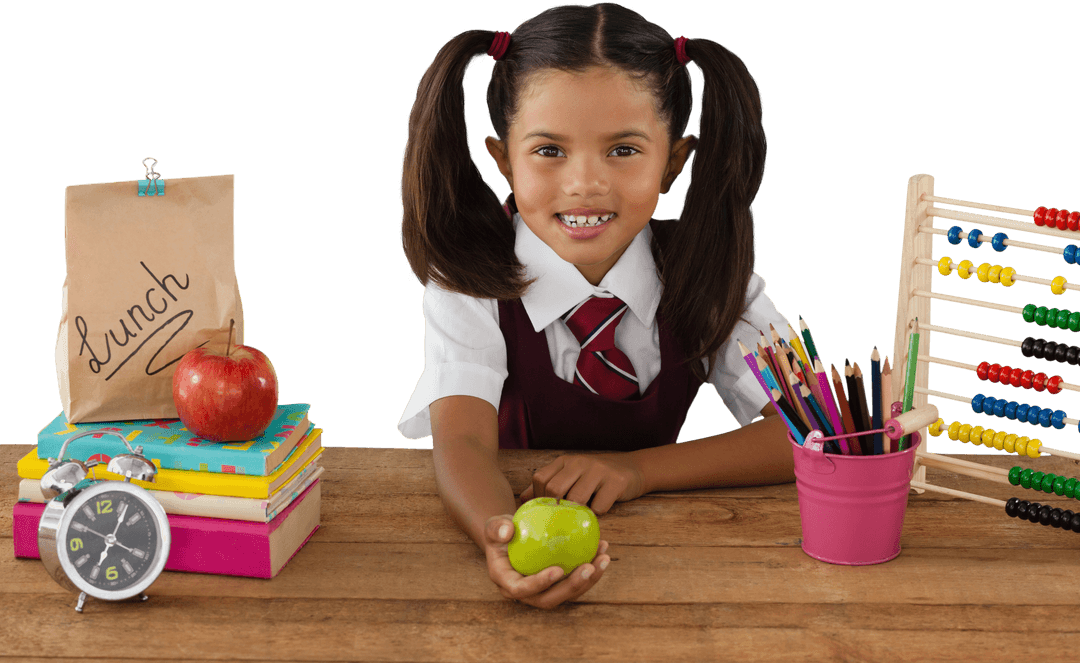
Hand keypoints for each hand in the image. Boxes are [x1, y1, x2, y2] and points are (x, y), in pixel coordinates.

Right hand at [483, 514, 609, 609]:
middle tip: (589, 567)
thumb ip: (497, 528)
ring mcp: (543, 591)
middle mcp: (526, 593)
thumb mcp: (494, 526)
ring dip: (588, 580)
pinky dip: (591, 569)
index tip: (558, 569)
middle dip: (572, 587)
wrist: (511, 538)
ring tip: (603, 559)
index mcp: (506, 582)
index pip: (521, 589)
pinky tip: (602, 550)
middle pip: (549, 598)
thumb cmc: (502, 531)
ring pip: (567, 594)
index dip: (539, 583)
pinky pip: (576, 581)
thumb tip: (507, 531)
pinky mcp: (558, 585)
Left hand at [518, 453, 644, 514]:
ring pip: (576, 499)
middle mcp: (579, 462)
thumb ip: (548, 485)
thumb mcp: (571, 476)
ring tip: (578, 519)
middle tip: (560, 521)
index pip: (540, 478)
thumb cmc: (596, 478)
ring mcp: (598, 470)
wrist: (632, 469)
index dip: (538, 498)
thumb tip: (523, 499)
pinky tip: (598, 513)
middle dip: (555, 508)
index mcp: (565, 461)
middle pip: (554, 488)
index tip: (545, 512)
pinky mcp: (616, 481)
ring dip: (576, 514)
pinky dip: (596, 514)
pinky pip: (599, 506)